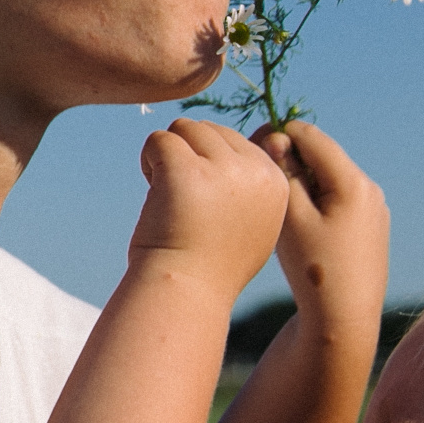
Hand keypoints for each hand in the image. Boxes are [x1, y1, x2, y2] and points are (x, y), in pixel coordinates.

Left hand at [127, 118, 288, 300]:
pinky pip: (158, 139)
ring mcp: (223, 170)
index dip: (210, 165)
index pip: (234, 141)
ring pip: (184, 129)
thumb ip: (253, 184)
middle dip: (188, 156)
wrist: (186, 293)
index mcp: (275, 181)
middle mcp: (255, 171)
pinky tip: (155, 195)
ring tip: (170, 197)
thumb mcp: (252, 222)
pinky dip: (149, 161)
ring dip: (168, 156)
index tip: (204, 204)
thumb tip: (254, 141)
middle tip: (183, 201)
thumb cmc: (210, 263)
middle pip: (208, 130)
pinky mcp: (185, 171)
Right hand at [260, 121, 387, 329]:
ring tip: (279, 208)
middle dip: (289, 160)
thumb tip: (277, 136)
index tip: (250, 154)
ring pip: (328, 177)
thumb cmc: (312, 270)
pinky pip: (338, 199)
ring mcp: (374, 209)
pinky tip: (299, 226)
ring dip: (302, 181)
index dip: (276, 136)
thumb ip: (283, 171)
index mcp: (353, 181)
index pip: (309, 135)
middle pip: (321, 155)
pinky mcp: (371, 227)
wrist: (344, 322)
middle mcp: (370, 189)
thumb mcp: (291, 217)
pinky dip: (316, 200)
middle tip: (260, 181)